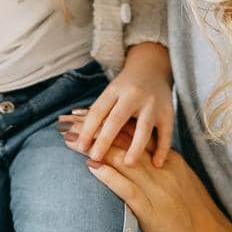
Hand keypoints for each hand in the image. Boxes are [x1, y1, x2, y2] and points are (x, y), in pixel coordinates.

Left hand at [62, 122, 231, 231]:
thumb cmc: (203, 227)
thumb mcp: (184, 191)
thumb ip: (163, 177)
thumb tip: (142, 171)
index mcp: (171, 164)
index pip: (135, 136)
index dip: (109, 124)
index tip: (87, 115)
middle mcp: (164, 171)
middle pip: (124, 142)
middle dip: (95, 129)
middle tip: (69, 119)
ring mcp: (160, 190)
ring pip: (123, 160)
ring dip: (94, 146)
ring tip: (69, 138)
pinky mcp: (155, 213)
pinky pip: (129, 189)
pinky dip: (109, 176)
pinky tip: (92, 166)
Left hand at [67, 41, 173, 166]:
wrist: (152, 67)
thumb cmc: (124, 87)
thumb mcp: (109, 93)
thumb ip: (93, 112)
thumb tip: (63, 128)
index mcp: (114, 91)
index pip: (98, 110)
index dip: (87, 129)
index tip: (79, 147)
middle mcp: (133, 95)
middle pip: (117, 118)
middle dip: (105, 139)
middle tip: (96, 157)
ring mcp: (152, 103)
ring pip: (144, 126)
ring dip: (136, 146)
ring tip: (128, 164)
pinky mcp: (168, 111)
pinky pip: (166, 132)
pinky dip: (163, 148)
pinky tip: (157, 164)